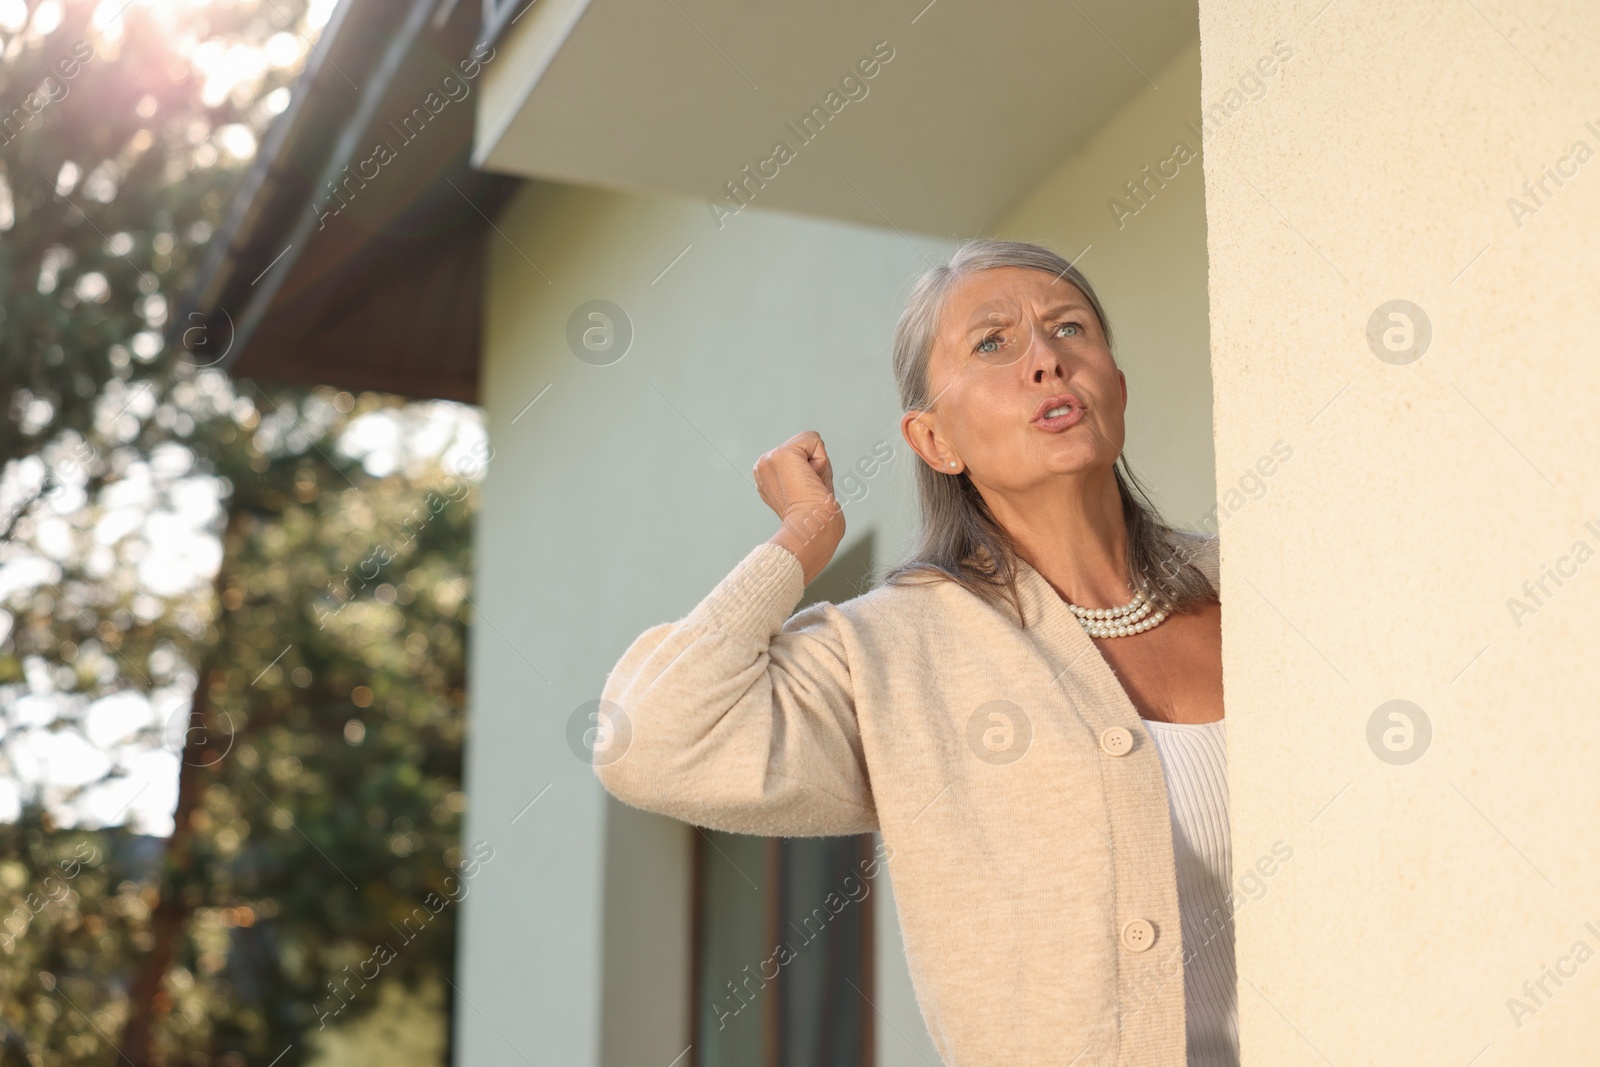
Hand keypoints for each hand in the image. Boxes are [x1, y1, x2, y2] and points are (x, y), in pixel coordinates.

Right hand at [754, 430, 844, 585]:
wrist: (811, 530)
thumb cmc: (815, 520)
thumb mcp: (805, 489)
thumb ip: (805, 472)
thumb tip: (814, 466)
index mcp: (765, 476)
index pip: (799, 455)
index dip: (811, 472)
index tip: (806, 494)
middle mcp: (762, 466)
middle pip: (803, 444)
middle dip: (816, 465)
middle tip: (810, 490)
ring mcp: (768, 459)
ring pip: (808, 441)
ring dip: (819, 464)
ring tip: (810, 486)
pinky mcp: (781, 454)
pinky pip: (814, 440)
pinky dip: (822, 461)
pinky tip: (811, 481)